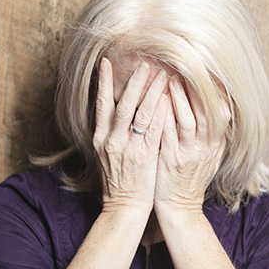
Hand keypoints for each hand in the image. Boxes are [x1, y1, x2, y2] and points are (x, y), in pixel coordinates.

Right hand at [93, 57, 169, 213]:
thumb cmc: (119, 180)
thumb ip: (111, 131)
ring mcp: (128, 149)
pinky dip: (160, 113)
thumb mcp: (107, 153)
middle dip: (134, 82)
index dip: (103, 82)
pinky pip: (153, 131)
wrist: (123, 207)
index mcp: (101, 138)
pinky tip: (168, 99)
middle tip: (144, 62)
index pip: (101, 104)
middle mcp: (112, 140)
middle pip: (122, 104)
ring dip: (151, 92)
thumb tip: (116, 108)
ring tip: (161, 74)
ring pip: (139, 114)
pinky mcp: (144, 157)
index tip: (106, 61)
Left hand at [154, 76, 230, 213]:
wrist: (180, 207)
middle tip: (187, 66)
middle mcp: (205, 147)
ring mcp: (188, 153)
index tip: (208, 72)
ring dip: (179, 97)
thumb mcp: (210, 156)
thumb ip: (213, 134)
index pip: (222, 112)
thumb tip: (219, 107)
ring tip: (170, 77)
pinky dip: (163, 115)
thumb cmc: (191, 178)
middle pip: (206, 111)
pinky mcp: (170, 160)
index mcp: (216, 144)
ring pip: (188, 120)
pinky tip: (156, 100)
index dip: (216, 91)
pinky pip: (167, 133)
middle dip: (197, 88)